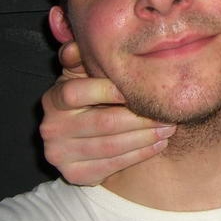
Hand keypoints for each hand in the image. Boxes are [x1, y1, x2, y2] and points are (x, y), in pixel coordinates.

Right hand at [40, 42, 175, 184]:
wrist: (80, 140)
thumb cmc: (90, 98)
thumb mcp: (83, 76)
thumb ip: (82, 59)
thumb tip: (75, 46)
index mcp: (53, 99)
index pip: (76, 93)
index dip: (107, 91)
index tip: (137, 90)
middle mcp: (52, 128)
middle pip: (102, 123)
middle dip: (140, 119)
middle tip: (167, 114)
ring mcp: (60, 154)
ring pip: (111, 146)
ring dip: (145, 137)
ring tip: (169, 128)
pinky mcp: (74, 174)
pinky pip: (113, 165)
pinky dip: (140, 155)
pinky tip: (158, 144)